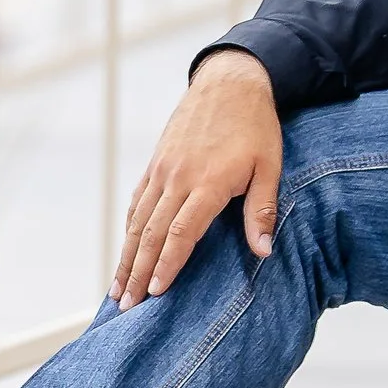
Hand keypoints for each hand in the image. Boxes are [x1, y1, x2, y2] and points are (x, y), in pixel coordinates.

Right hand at [113, 48, 282, 302]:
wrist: (231, 80)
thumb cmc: (255, 125)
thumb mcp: (270, 165)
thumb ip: (262, 210)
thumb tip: (262, 252)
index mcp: (208, 182)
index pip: (182, 232)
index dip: (167, 265)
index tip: (155, 293)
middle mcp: (178, 177)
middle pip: (152, 233)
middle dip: (137, 272)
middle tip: (125, 307)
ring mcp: (163, 169)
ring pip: (138, 220)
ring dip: (126, 256)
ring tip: (116, 289)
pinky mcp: (156, 162)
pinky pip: (137, 200)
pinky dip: (129, 228)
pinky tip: (126, 248)